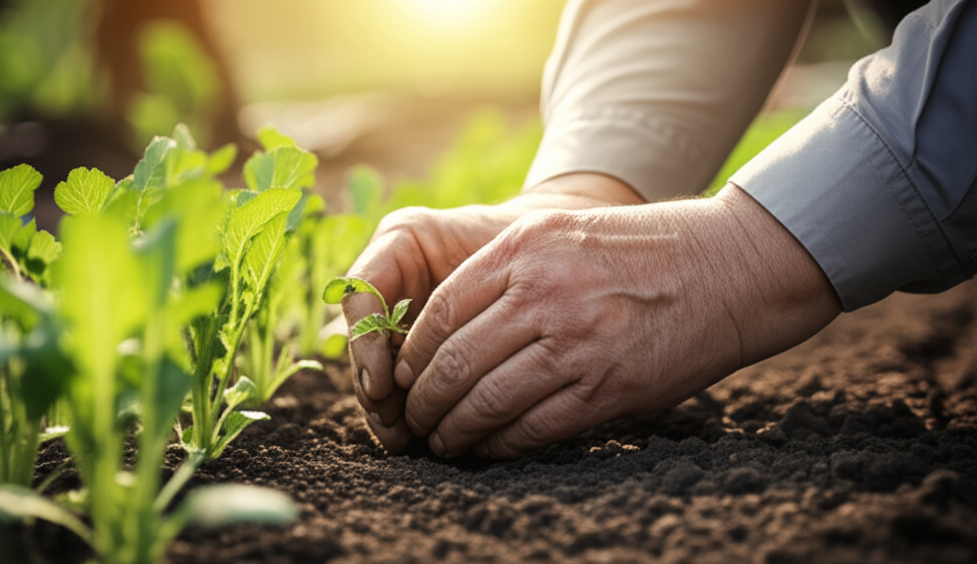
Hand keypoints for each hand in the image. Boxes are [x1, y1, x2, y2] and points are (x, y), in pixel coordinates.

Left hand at [393, 184, 840, 457]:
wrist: (730, 267)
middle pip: (455, 362)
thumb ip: (506, 270)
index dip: (414, 354)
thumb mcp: (565, 232)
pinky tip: (489, 449)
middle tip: (415, 419)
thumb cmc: (644, 250)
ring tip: (443, 442)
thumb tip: (447, 331)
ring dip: (455, 431)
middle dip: (424, 401)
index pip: (441, 311)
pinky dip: (501, 445)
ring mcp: (576, 343)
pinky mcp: (607, 388)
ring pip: (486, 401)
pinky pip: (532, 428)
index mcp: (525, 247)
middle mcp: (543, 293)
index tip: (405, 376)